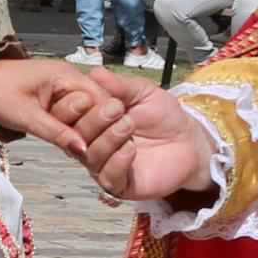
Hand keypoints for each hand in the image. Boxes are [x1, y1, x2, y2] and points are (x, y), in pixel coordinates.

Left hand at [0, 56, 104, 150]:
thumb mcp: (25, 116)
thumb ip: (56, 133)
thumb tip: (83, 150)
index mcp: (67, 75)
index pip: (103, 98)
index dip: (106, 121)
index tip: (102, 144)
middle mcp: (71, 78)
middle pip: (98, 106)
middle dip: (93, 127)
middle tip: (82, 146)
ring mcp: (65, 87)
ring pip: (88, 112)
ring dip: (82, 129)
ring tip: (74, 145)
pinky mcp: (57, 97)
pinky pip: (75, 114)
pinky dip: (73, 127)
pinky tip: (69, 141)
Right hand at [87, 83, 217, 202]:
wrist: (189, 141)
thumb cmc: (164, 117)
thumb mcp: (142, 92)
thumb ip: (120, 85)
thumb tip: (96, 72)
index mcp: (92, 120)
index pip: (68, 115)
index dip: (74, 106)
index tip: (89, 95)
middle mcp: (93, 144)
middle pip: (75, 136)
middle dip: (93, 121)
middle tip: (115, 108)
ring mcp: (105, 165)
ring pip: (90, 157)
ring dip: (108, 139)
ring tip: (128, 125)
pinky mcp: (121, 185)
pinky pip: (108, 178)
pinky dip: (117, 162)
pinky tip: (130, 148)